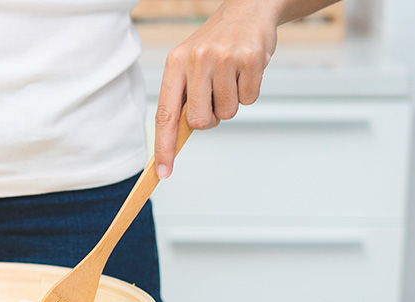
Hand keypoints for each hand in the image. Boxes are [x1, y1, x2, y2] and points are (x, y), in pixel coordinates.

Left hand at [153, 0, 278, 178]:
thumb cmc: (215, 44)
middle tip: (215, 97)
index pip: (165, 115)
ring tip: (232, 77)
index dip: (163, 147)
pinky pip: (250, 99)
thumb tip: (176, 138)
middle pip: (200, 122)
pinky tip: (246, 71)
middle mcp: (196, 60)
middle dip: (210, 118)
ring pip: (227, 113)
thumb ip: (183, 97)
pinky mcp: (251, 59)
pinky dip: (250, 91)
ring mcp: (224, 59)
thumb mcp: (189, 64)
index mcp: (175, 64)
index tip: (163, 172)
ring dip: (232, 102)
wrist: (248, 10)